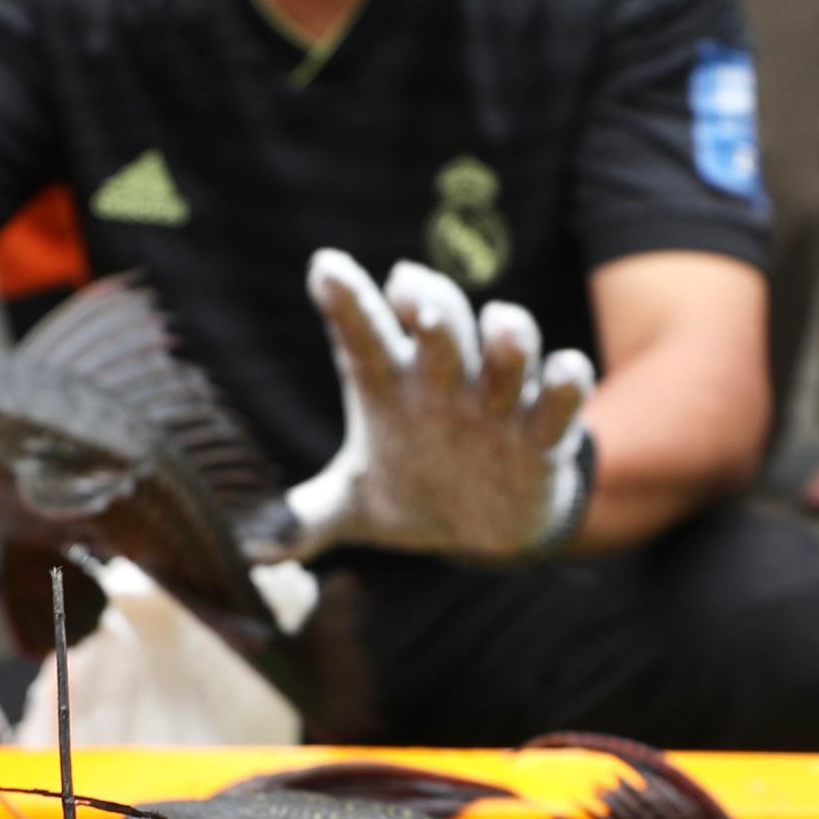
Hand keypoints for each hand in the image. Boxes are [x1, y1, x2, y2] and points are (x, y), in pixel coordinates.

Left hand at [274, 254, 593, 564]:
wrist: (486, 527)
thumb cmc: (414, 492)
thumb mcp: (356, 507)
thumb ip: (306, 518)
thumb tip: (251, 550)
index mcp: (392, 386)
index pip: (363, 335)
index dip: (346, 301)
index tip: (324, 268)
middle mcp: (445, 380)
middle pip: (441, 321)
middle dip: (433, 304)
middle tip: (416, 301)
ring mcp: (498, 400)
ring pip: (509, 343)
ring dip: (508, 335)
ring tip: (501, 336)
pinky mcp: (545, 431)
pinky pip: (565, 390)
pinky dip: (567, 380)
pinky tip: (560, 378)